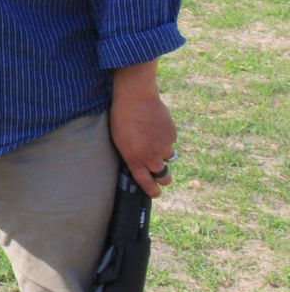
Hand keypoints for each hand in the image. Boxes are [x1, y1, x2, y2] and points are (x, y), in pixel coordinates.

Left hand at [109, 60, 176, 197]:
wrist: (135, 98)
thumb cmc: (121, 117)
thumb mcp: (119, 139)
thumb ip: (131, 154)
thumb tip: (139, 163)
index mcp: (134, 159)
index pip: (145, 182)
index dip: (152, 190)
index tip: (156, 193)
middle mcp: (150, 156)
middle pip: (163, 176)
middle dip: (163, 177)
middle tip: (161, 173)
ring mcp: (163, 146)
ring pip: (167, 157)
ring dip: (162, 152)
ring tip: (151, 138)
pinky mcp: (171, 135)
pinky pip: (170, 141)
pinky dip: (165, 137)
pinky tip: (155, 125)